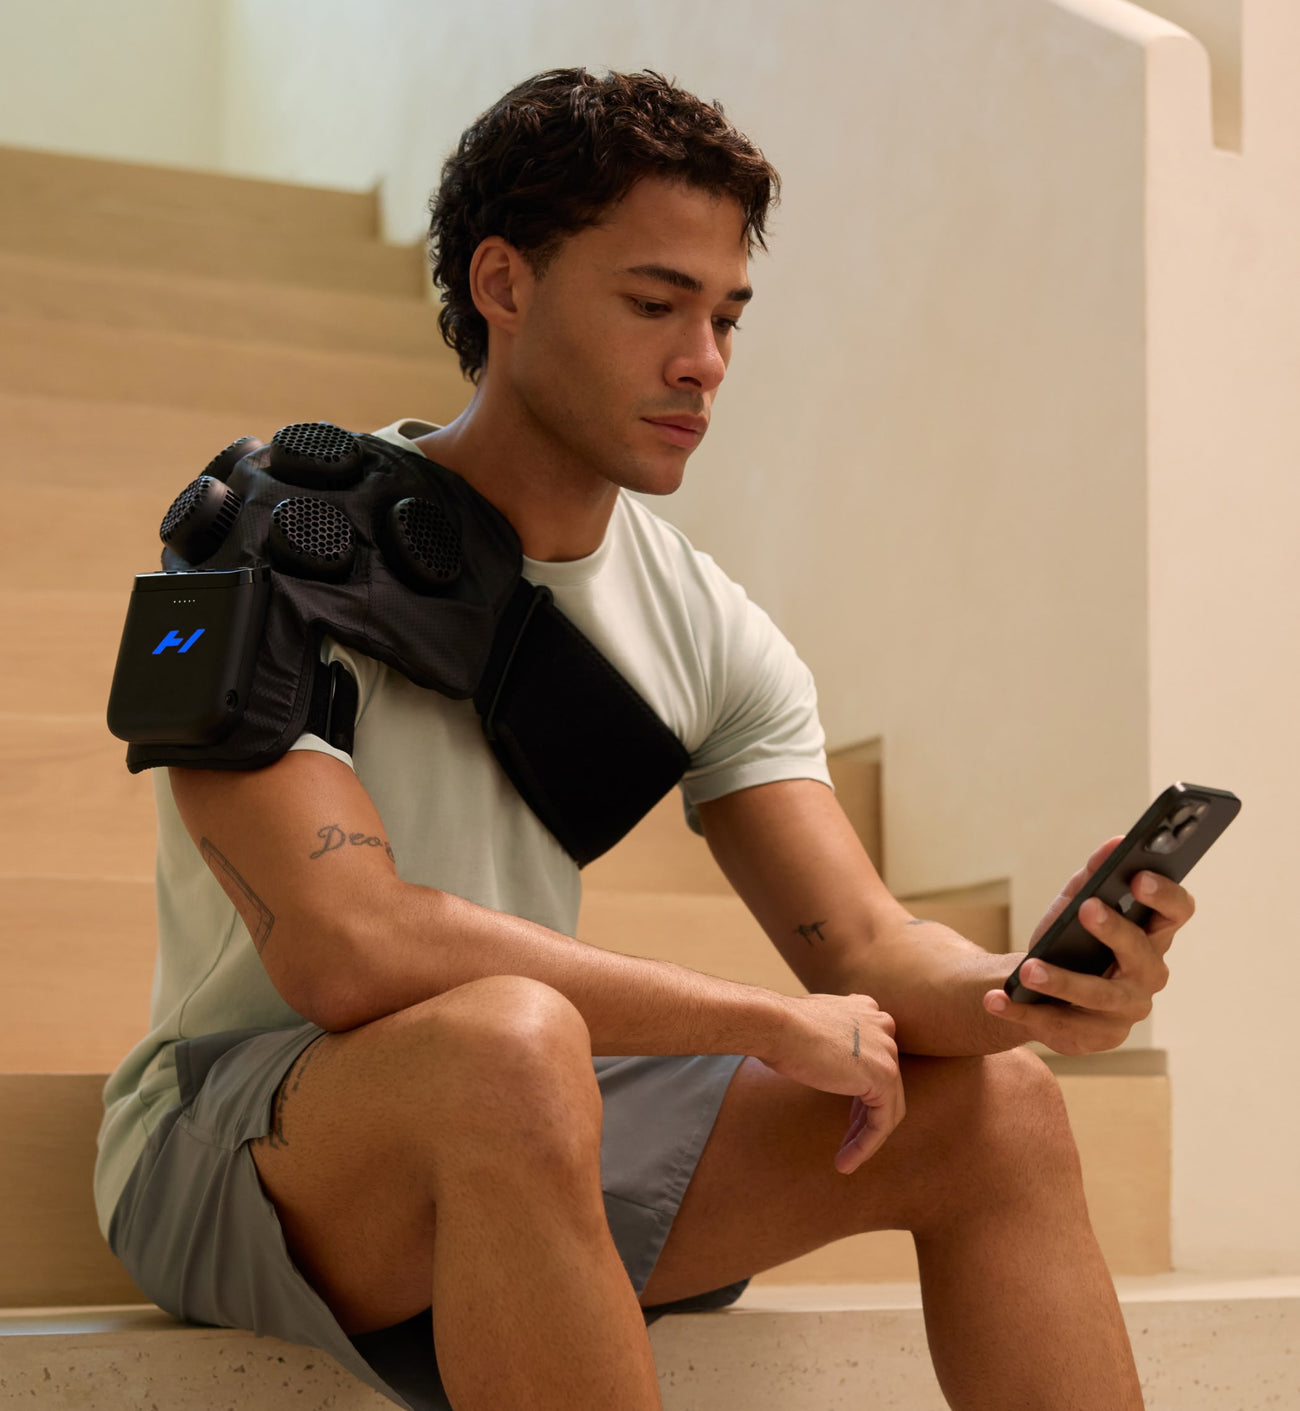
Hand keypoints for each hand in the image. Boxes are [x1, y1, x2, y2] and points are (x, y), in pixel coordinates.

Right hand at [762, 993, 904, 1173]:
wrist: (775, 1025)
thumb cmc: (778, 1028)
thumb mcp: (810, 1028)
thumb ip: (830, 1038)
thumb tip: (825, 1058)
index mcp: (867, 1010)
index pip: (873, 1060)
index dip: (861, 1093)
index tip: (847, 1117)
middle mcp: (884, 1026)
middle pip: (883, 1085)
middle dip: (864, 1118)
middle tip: (846, 1143)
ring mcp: (887, 1050)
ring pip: (887, 1107)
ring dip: (865, 1139)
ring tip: (844, 1162)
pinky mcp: (884, 1075)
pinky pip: (881, 1122)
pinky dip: (865, 1146)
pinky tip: (845, 1162)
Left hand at [981, 837, 1194, 1053]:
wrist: (1044, 990)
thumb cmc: (1073, 939)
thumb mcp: (1078, 904)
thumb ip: (1095, 875)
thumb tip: (1115, 842)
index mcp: (1152, 936)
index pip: (1177, 912)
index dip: (1165, 895)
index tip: (1139, 877)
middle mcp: (1148, 975)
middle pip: (1142, 955)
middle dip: (1115, 931)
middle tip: (1086, 908)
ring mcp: (1125, 1010)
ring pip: (1100, 997)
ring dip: (1063, 982)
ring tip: (1028, 969)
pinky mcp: (1095, 1037)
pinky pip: (1060, 1026)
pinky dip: (1023, 1011)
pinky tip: (996, 1000)